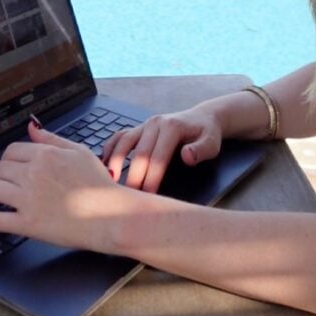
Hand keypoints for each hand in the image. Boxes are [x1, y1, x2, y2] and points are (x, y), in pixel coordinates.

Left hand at [0, 121, 122, 250]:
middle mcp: (33, 174)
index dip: (6, 158)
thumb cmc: (98, 184)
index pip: (11, 151)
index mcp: (45, 155)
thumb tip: (32, 126)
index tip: (7, 165)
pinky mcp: (27, 224)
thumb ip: (51, 139)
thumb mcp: (78, 152)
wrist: (109, 215)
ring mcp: (28, 199)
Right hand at [103, 105, 222, 192]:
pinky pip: (120, 136)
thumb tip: (186, 156)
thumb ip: (201, 150)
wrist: (202, 117)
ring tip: (109, 180)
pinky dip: (110, 148)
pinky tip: (103, 163)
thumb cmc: (206, 134)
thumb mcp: (212, 142)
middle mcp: (155, 124)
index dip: (151, 178)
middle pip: (139, 153)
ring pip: (124, 142)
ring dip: (115, 160)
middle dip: (132, 177)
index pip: (158, 157)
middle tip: (126, 198)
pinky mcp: (138, 128)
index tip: (146, 197)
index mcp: (171, 127)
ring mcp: (145, 125)